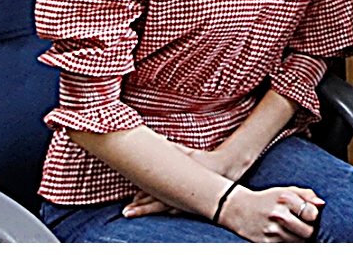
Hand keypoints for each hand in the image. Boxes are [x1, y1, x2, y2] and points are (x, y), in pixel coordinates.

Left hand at [123, 143, 253, 217]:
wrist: (226, 167)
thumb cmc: (204, 159)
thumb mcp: (187, 154)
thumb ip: (171, 149)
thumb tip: (158, 139)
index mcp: (178, 183)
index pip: (155, 195)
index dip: (141, 202)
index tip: (128, 205)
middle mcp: (181, 194)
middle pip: (157, 205)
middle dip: (141, 209)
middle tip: (126, 213)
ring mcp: (185, 199)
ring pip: (163, 207)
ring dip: (148, 209)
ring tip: (132, 211)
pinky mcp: (190, 200)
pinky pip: (172, 206)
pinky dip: (160, 207)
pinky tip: (152, 207)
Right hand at [220, 184, 323, 241]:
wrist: (239, 210)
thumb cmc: (268, 199)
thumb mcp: (286, 190)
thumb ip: (307, 195)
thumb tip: (322, 204)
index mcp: (285, 200)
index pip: (312, 214)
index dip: (314, 215)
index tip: (309, 215)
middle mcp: (278, 216)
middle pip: (308, 232)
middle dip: (309, 229)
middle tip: (303, 225)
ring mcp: (272, 232)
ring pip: (299, 243)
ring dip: (300, 238)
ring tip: (293, 230)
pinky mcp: (266, 244)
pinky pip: (287, 248)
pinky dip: (290, 244)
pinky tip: (286, 236)